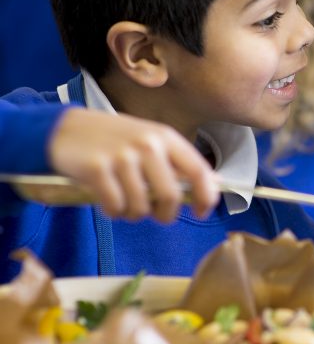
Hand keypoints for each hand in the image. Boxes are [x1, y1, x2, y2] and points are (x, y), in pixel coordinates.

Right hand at [48, 108, 219, 222]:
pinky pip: (115, 207)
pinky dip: (114, 212)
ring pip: (140, 206)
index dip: (205, 197)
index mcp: (165, 137)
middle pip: (170, 195)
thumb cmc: (114, 138)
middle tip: (158, 215)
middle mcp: (147, 145)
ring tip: (126, 203)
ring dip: (134, 214)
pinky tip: (109, 201)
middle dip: (165, 214)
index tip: (202, 212)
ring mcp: (121, 156)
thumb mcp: (151, 141)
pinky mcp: (97, 169)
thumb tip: (215, 181)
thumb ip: (179, 161)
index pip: (198, 170)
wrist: (66, 128)